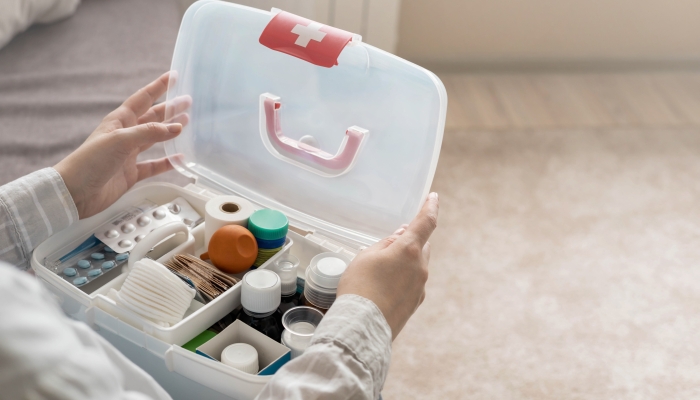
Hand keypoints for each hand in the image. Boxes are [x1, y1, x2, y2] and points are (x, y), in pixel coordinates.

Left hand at [54, 72, 190, 218]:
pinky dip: (167, 162)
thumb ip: (149, 133)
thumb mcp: (120, 140)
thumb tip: (176, 128)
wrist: (75, 192)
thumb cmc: (89, 161)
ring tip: (186, 123)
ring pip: (155, 139)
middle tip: (187, 101)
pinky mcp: (131, 173)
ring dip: (170, 131)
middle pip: (152, 117)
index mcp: (119, 121)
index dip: (158, 87)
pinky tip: (179, 158)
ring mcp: (128, 154)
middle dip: (169, 108)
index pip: (143, 98)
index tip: (174, 76)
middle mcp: (125, 135)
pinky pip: (154, 165)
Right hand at [337, 192, 438, 339]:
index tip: (434, 197)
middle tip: (389, 246)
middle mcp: (421, 268)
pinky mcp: (415, 303)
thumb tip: (401, 238)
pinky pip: (412, 283)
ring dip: (405, 262)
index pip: (426, 222)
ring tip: (379, 271)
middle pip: (421, 246)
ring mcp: (420, 287)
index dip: (430, 207)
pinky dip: (403, 279)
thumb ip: (386, 244)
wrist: (362, 327)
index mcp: (409, 250)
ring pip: (417, 265)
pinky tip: (383, 287)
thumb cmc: (360, 287)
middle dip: (410, 242)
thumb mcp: (366, 256)